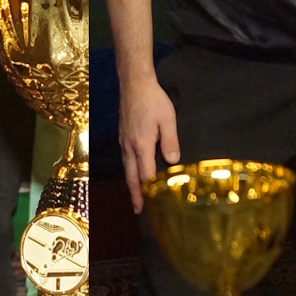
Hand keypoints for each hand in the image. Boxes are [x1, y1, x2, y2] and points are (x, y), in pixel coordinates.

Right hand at [119, 75, 179, 212]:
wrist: (134, 84)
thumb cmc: (153, 100)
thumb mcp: (167, 119)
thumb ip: (170, 141)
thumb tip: (173, 161)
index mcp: (141, 144)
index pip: (145, 174)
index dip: (149, 190)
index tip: (153, 205)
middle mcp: (129, 146)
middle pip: (131, 176)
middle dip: (135, 194)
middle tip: (138, 210)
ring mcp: (123, 141)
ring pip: (126, 168)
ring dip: (131, 184)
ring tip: (136, 197)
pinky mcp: (122, 136)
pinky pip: (125, 159)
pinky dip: (129, 171)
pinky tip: (133, 173)